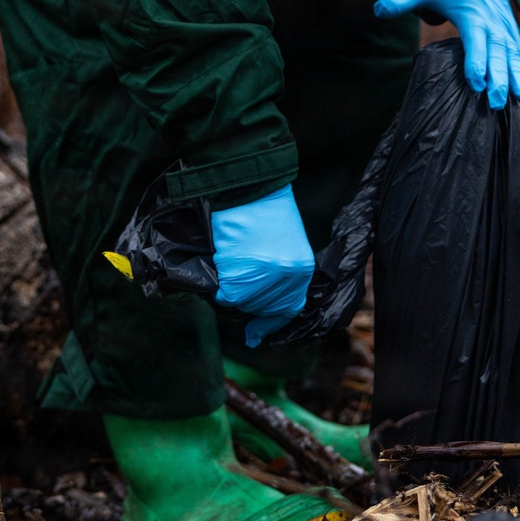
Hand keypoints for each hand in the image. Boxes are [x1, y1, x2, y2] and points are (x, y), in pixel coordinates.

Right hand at [211, 184, 314, 346]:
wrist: (248, 186)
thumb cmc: (265, 206)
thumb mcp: (284, 240)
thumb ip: (278, 269)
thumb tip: (259, 295)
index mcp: (301, 270)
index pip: (288, 308)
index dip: (270, 322)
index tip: (256, 334)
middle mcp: (285, 281)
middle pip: (261, 306)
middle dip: (248, 298)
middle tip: (235, 278)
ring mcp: (261, 283)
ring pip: (241, 302)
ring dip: (232, 289)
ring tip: (228, 262)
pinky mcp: (236, 281)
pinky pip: (223, 293)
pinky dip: (218, 284)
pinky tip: (220, 263)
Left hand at [374, 0, 519, 108]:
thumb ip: (402, 0)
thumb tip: (377, 10)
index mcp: (471, 12)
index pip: (475, 39)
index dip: (476, 61)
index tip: (476, 84)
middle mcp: (491, 19)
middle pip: (498, 51)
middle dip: (500, 77)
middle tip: (498, 103)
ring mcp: (503, 24)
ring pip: (514, 52)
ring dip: (519, 76)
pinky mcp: (509, 28)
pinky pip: (519, 51)